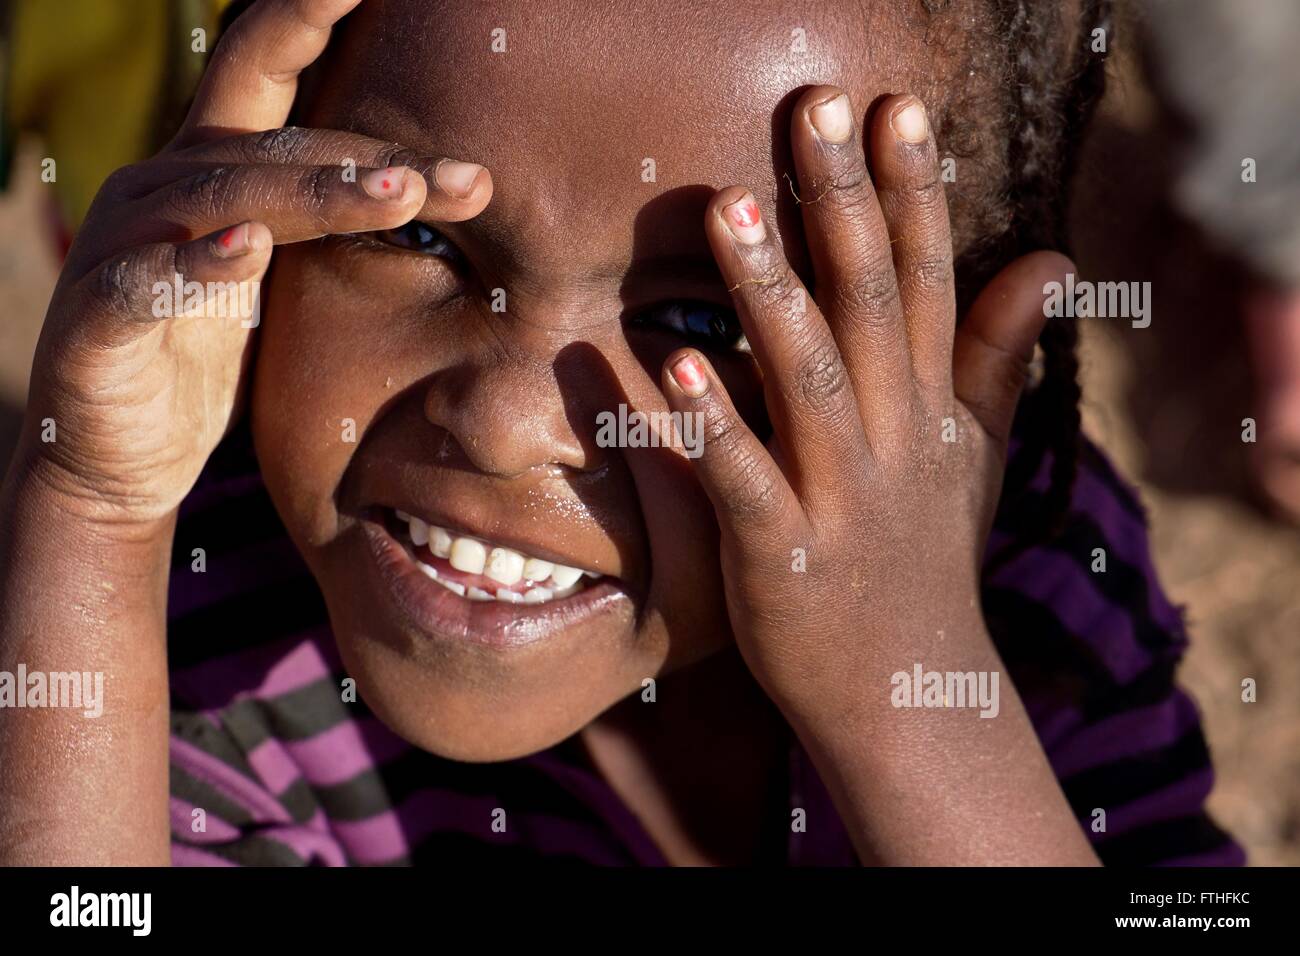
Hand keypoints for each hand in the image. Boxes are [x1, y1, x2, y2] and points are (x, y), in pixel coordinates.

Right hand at [18, 0, 491, 525]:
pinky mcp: (98, 317)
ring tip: (398, 197)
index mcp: (212, 169)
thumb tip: (448, 185)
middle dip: (376, 159)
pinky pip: (148, 282)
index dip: (315, 18)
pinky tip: (248, 251)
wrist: (119, 457)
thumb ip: (332, 221)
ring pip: (226, 201)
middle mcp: (165, 188)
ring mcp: (124, 244)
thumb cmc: (210, 355)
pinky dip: (200, 265)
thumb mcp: (284, 277)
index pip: (269, 78)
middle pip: (276, 147)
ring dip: (317, 195)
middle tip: (472, 179)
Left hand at [661, 85, 1070, 727]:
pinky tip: (675, 366)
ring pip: (808, 378)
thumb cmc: (924, 560)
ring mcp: (841, 498)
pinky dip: (716, 427)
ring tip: (729, 208)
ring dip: (771, 293)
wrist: (908, 693)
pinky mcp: (782, 557)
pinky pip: (746, 482)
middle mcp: (893, 439)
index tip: (895, 108)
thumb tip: (1050, 257)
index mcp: (931, 408)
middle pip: (874, 305)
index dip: (914, 193)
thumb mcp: (973, 453)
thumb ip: (998, 354)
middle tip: (815, 111)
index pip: (932, 281)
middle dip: (843, 206)